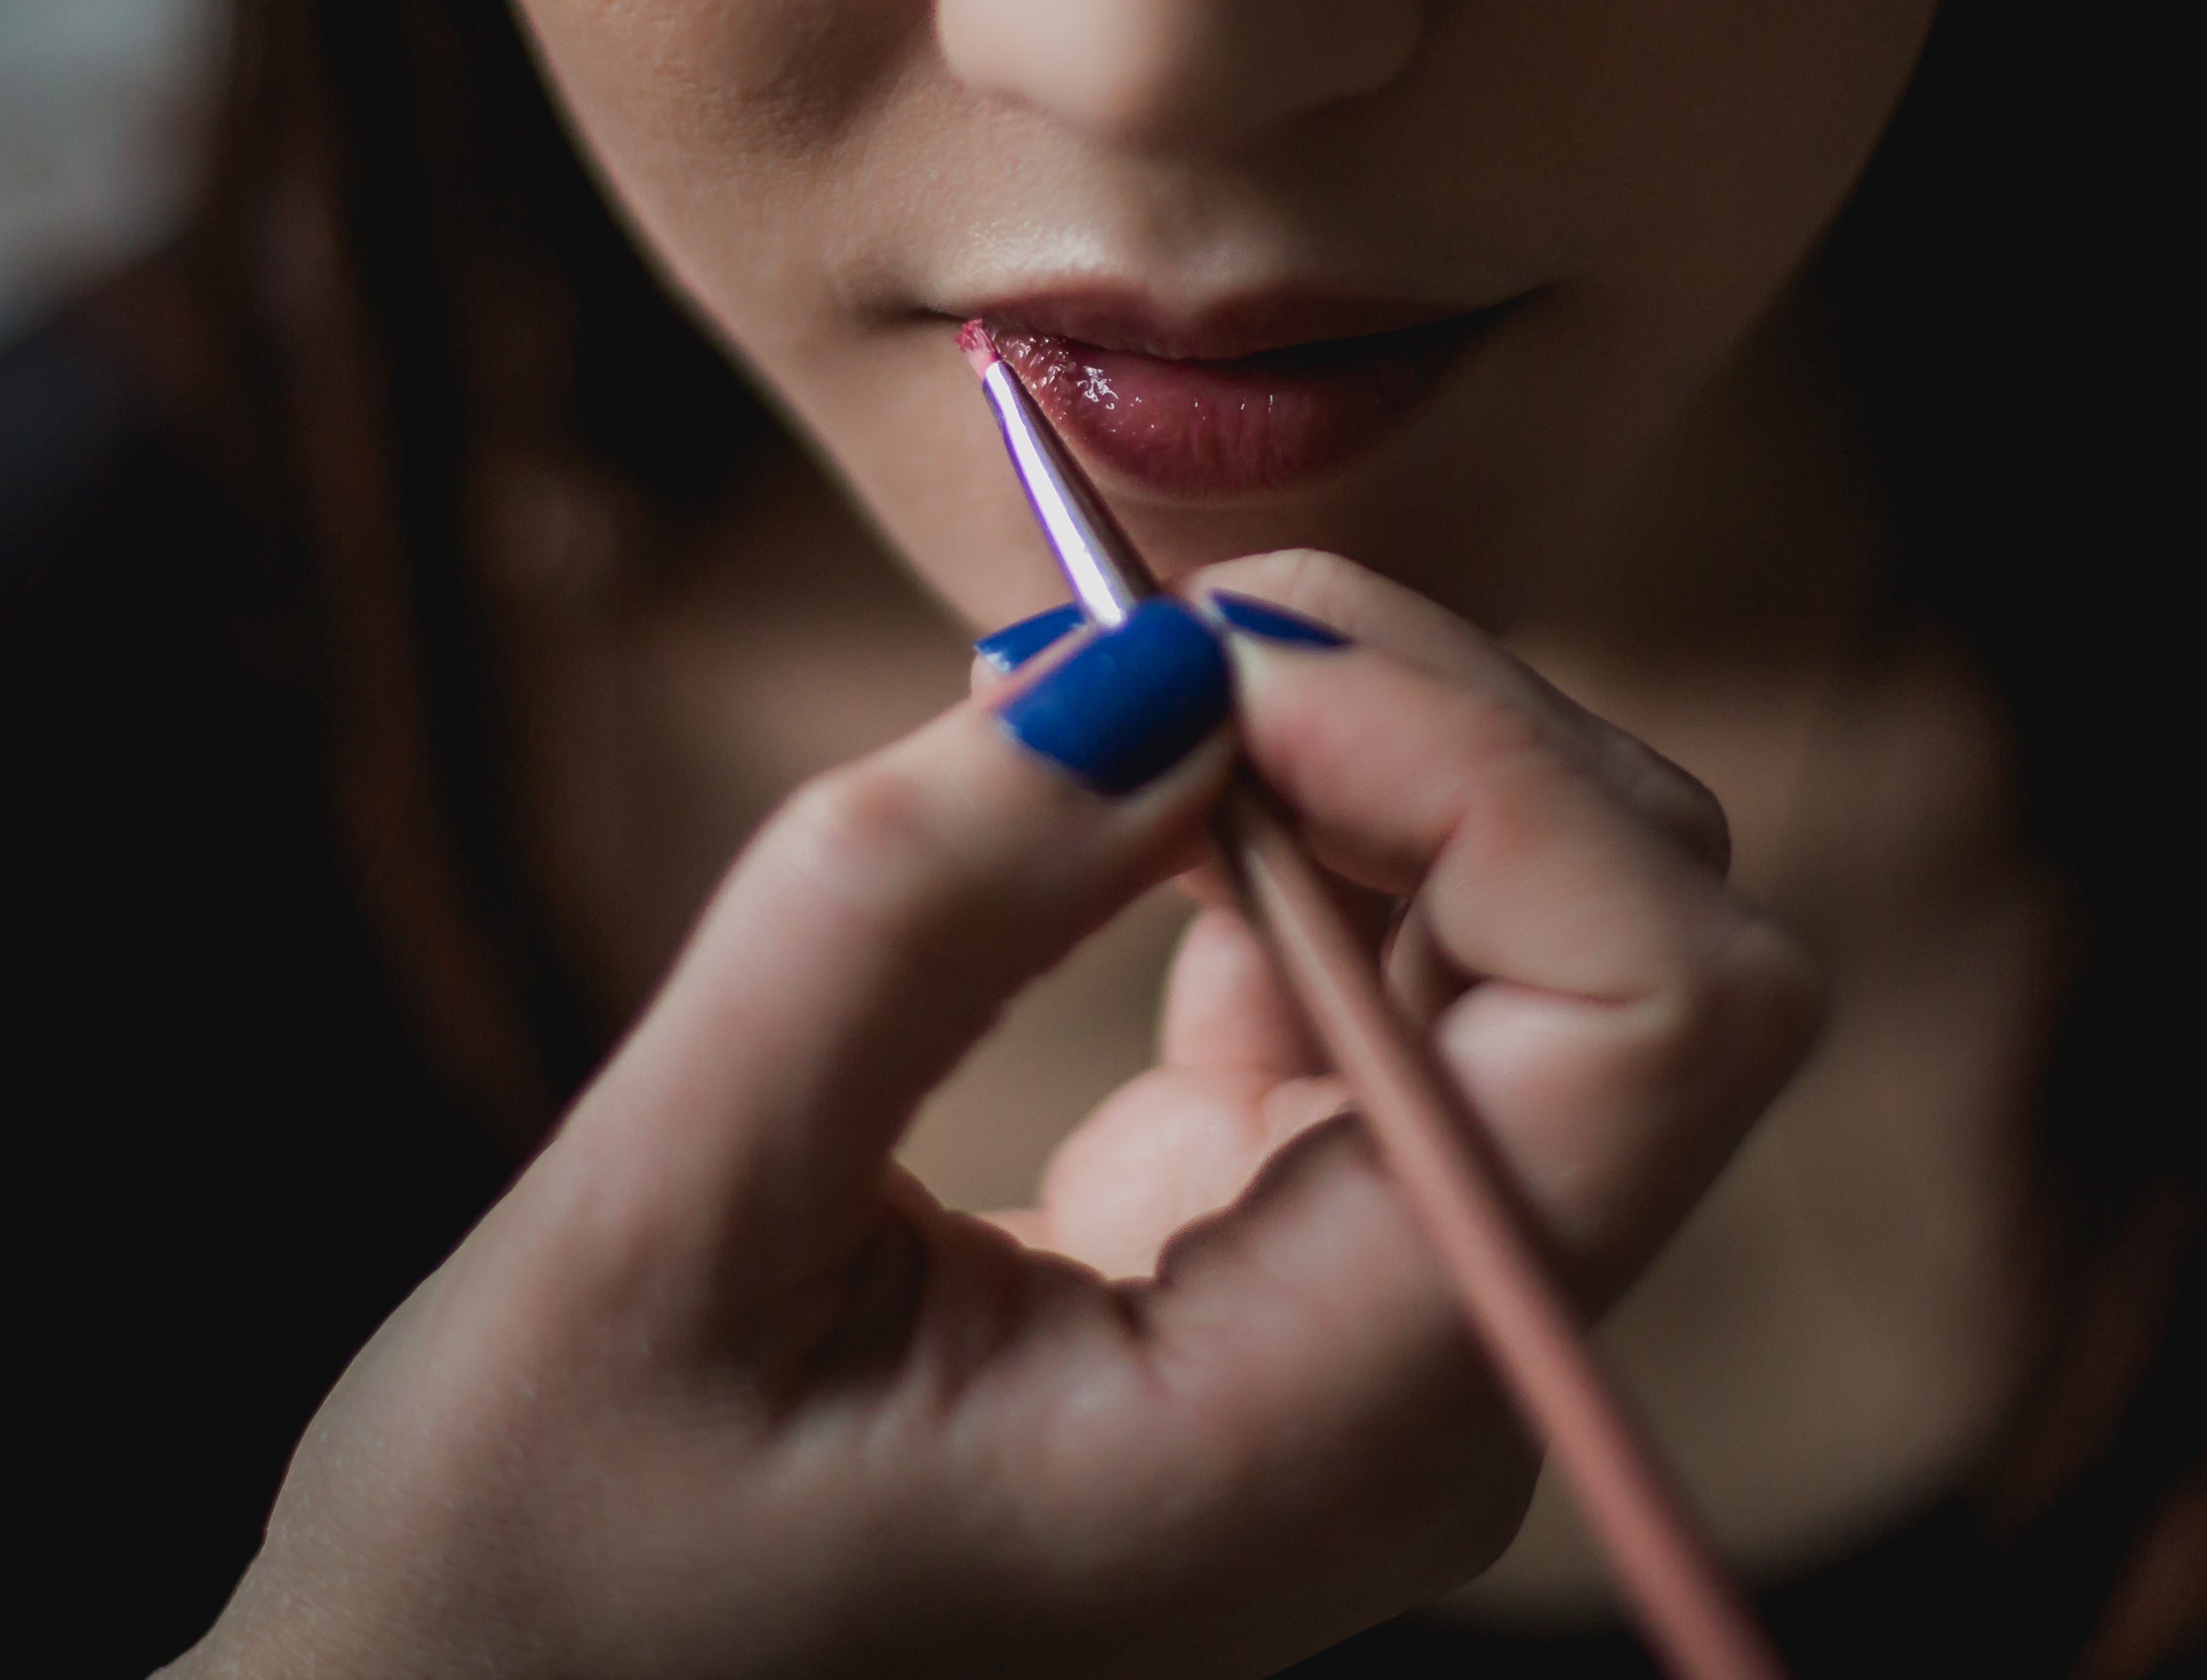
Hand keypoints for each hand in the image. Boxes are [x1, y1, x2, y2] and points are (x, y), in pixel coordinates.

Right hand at [171, 552, 1817, 1679]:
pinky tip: (1116, 810)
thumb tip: (1149, 669)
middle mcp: (1426, 1384)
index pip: (1661, 1026)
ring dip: (1362, 760)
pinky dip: (1291, 836)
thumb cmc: (544, 1579)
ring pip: (1543, 939)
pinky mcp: (1287, 1249)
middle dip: (1432, 724)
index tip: (1221, 655)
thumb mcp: (655, 1237)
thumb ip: (900, 924)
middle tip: (1152, 628)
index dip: (1492, 771)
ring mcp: (1375, 1319)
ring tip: (1109, 689)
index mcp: (1331, 1431)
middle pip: (1643, 949)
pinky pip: (1401, 981)